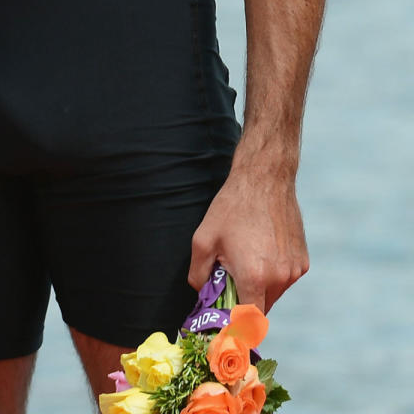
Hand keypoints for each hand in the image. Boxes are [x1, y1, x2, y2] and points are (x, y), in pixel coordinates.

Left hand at [188, 162, 308, 312]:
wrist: (265, 179)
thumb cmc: (232, 207)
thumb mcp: (203, 238)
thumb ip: (198, 274)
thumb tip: (201, 293)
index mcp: (254, 276)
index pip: (248, 321)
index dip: (236, 324)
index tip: (226, 320)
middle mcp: (279, 278)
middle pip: (260, 307)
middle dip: (244, 300)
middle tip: (230, 279)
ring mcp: (294, 270)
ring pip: (274, 293)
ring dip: (259, 286)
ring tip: (247, 257)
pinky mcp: (303, 261)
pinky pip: (285, 278)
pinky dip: (273, 273)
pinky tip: (262, 249)